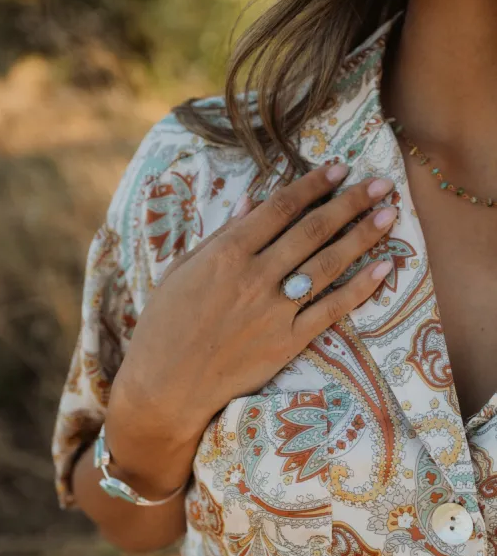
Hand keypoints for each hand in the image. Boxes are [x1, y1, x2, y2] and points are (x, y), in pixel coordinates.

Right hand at [106, 163, 396, 493]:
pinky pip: (331, 310)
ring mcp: (275, 310)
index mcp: (226, 252)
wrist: (166, 386)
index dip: (313, 185)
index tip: (338, 168)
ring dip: (363, 236)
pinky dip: (360, 288)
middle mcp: (256, 276)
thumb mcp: (182, 270)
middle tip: (379, 183)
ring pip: (328, 264)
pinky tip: (384, 268)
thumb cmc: (164, 325)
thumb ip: (219, 235)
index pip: (280, 208)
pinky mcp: (287, 343)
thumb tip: (251, 201)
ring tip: (390, 213)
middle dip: (350, 202)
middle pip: (313, 230)